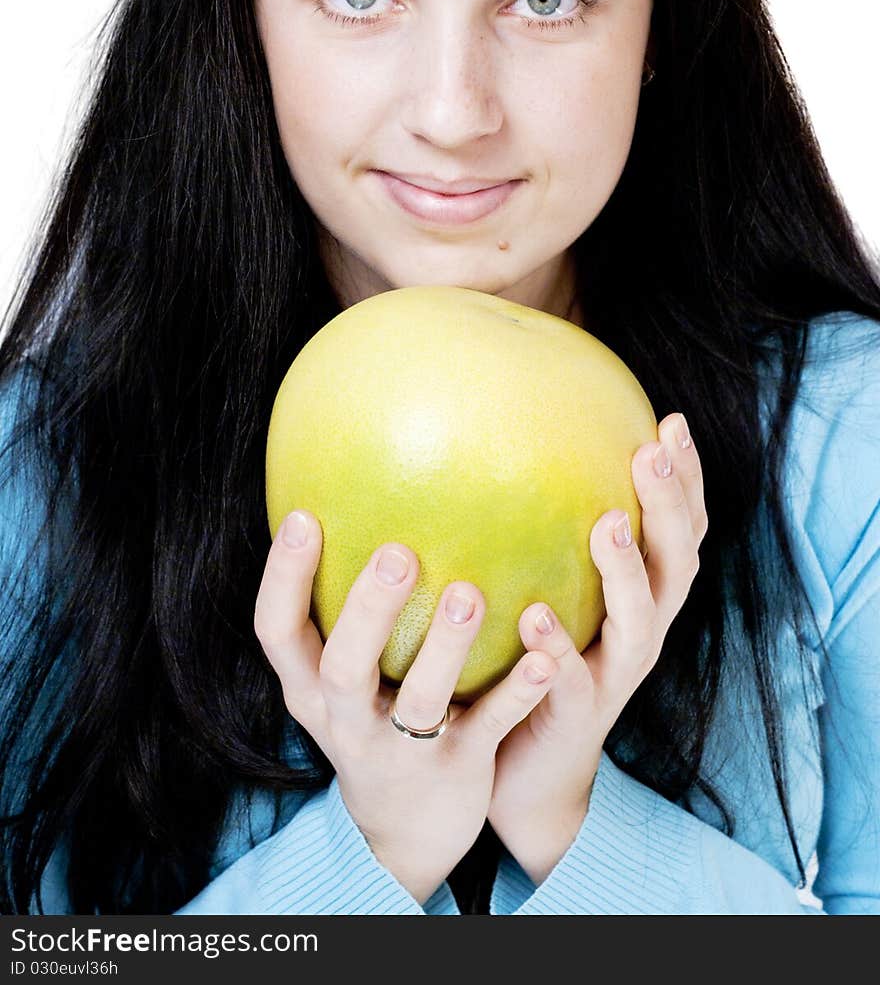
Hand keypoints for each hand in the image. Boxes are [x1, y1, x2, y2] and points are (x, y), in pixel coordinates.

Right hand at [254, 513, 562, 904]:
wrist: (402, 837)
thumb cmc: (371, 721)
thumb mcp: (337, 680)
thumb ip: (340, 612)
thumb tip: (344, 503)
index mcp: (309, 689)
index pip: (275, 632)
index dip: (283, 577)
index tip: (306, 517)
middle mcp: (346, 722)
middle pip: (343, 667)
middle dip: (368, 610)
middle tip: (399, 552)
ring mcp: (402, 750)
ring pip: (420, 700)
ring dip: (445, 647)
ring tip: (469, 593)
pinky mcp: (458, 769)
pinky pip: (489, 727)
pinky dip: (517, 694)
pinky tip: (545, 657)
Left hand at [488, 412, 706, 884]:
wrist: (529, 775)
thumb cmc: (534, 665)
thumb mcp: (547, 592)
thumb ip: (540, 535)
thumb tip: (498, 443)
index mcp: (640, 598)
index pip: (678, 530)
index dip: (685, 479)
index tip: (670, 421)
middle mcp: (640, 633)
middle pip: (676, 564)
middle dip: (669, 506)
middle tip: (649, 452)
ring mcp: (614, 678)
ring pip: (639, 623)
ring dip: (626, 572)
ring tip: (604, 525)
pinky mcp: (576, 718)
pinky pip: (569, 682)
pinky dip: (558, 650)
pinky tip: (531, 616)